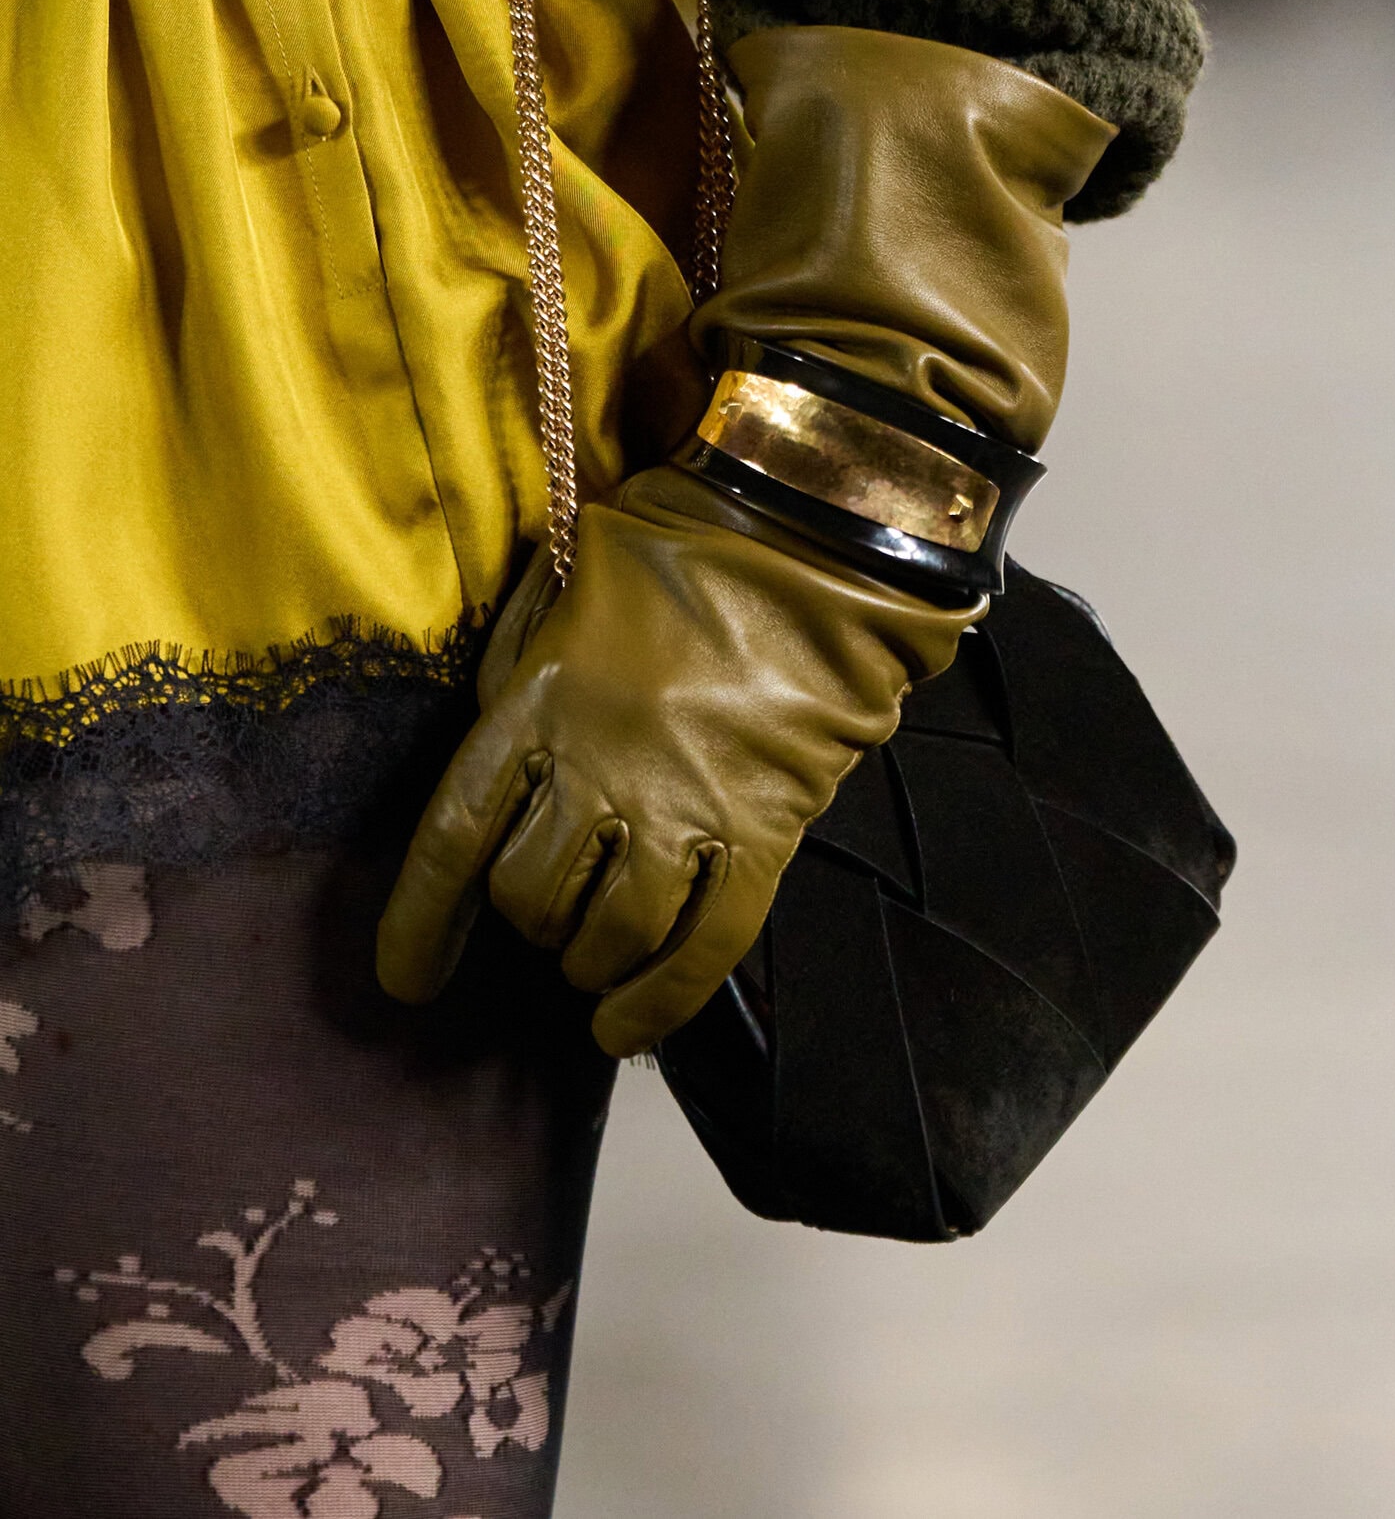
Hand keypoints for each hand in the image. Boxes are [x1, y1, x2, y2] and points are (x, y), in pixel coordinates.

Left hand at [377, 464, 971, 1054]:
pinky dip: (661, 1003)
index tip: (408, 979)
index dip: (421, 923)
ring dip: (588, 959)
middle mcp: (601, 770)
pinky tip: (627, 1030)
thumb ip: (515, 662)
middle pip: (531, 898)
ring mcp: (685, 808)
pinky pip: (704, 950)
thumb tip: (488, 727)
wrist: (809, 542)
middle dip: (526, 918)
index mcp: (539, 705)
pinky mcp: (760, 834)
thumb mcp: (562, 584)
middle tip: (545, 904)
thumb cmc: (677, 551)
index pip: (454, 839)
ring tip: (589, 952)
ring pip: (608, 936)